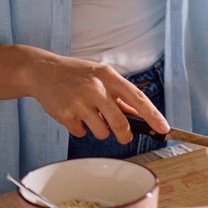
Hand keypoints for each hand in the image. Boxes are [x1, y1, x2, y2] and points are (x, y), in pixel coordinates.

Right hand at [26, 54, 168, 143]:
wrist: (43, 71)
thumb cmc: (76, 74)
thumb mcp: (101, 76)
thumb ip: (120, 95)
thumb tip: (140, 114)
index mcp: (109, 76)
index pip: (138, 98)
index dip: (153, 115)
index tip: (164, 128)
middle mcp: (96, 89)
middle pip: (120, 123)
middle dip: (125, 135)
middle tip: (123, 136)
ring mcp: (80, 102)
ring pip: (101, 132)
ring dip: (99, 130)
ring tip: (90, 116)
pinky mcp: (65, 115)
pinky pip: (81, 133)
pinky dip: (80, 129)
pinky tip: (74, 114)